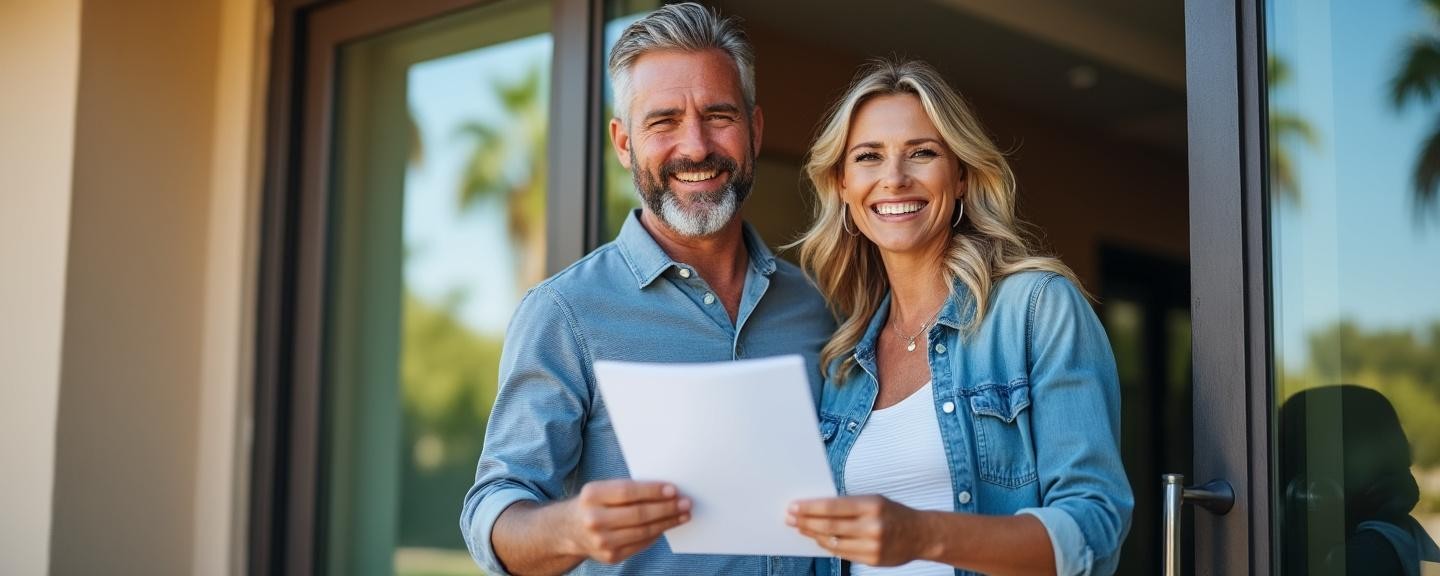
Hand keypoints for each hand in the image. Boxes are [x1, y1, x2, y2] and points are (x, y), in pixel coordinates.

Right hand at [561, 480, 690, 563]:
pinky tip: (667, 526)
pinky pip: (641, 544)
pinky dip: (657, 534)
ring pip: (643, 531)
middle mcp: (594, 519)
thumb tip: (666, 491)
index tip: (673, 489)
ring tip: (683, 514)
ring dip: (667, 522)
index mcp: (592, 495)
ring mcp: (601, 541)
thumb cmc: (594, 504)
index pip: (628, 492)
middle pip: (638, 514)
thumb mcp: (602, 489)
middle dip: (666, 508)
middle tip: (686, 503)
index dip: (653, 491)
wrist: (569, 530)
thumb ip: (628, 489)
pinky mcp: (610, 556)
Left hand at [787, 495, 929, 566]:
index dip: (810, 508)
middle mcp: (872, 526)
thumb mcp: (874, 500)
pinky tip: (818, 540)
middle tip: (789, 518)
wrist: (921, 534)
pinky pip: (842, 554)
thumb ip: (849, 505)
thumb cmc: (893, 513)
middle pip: (829, 526)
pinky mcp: (872, 560)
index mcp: (872, 505)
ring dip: (813, 535)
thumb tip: (816, 509)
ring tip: (801, 528)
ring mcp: (872, 545)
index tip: (793, 507)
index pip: (833, 506)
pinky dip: (828, 546)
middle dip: (806, 522)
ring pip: (833, 542)